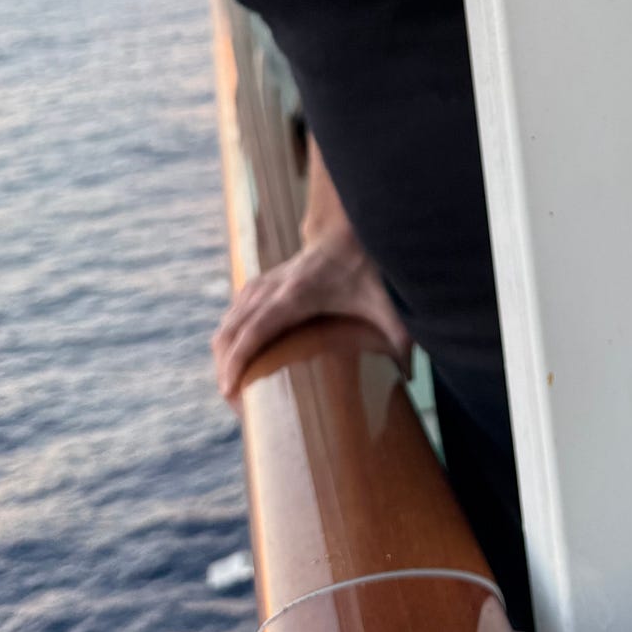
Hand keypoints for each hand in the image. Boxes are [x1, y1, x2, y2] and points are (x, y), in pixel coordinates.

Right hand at [210, 234, 412, 400]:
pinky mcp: (266, 282)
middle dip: (225, 365)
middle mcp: (274, 286)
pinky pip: (236, 309)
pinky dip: (230, 334)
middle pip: (233, 327)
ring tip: (234, 387)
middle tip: (236, 402)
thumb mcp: (388, 304)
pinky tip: (237, 357)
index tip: (229, 389)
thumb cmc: (369, 266)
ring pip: (230, 318)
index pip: (256, 328)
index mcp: (298, 293)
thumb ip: (399, 339)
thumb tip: (407, 378)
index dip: (238, 359)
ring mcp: (266, 282)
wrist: (353, 229)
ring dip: (224, 352)